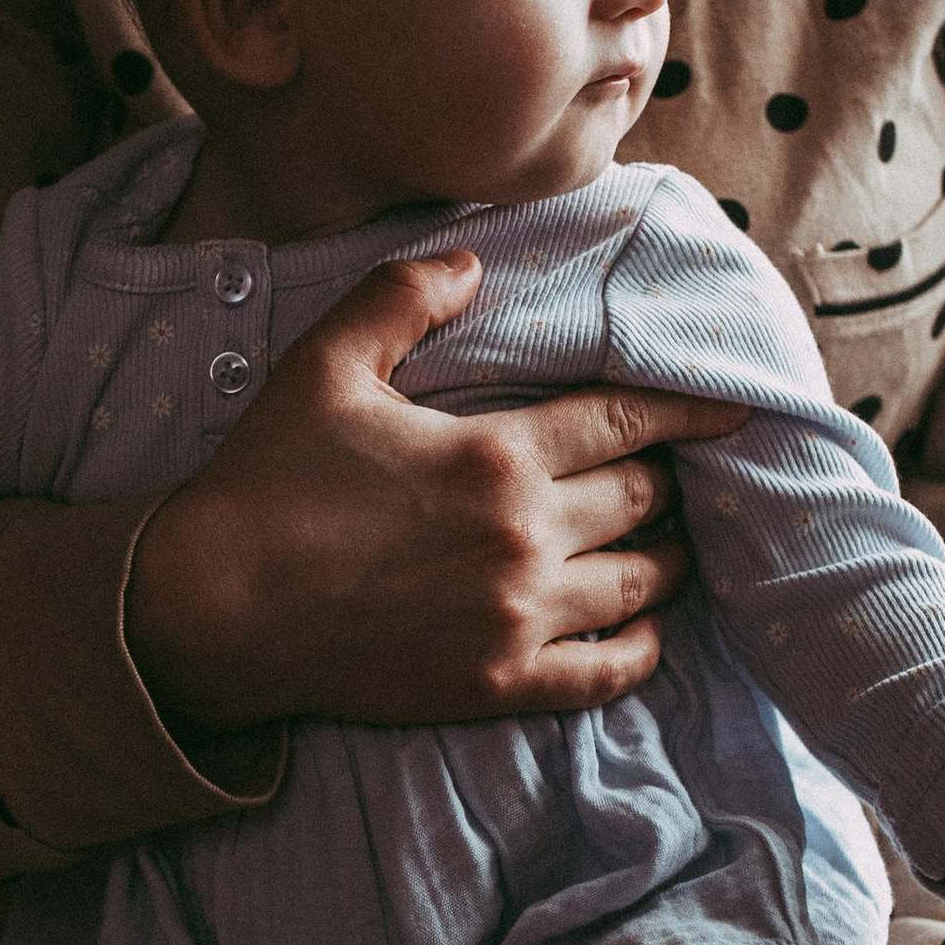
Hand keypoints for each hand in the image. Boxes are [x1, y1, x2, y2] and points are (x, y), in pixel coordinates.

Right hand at [124, 249, 749, 732]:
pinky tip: (647, 627)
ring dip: (671, 557)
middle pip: (646, 501)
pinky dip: (643, 647)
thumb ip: (402, 297)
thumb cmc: (265, 481)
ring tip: (678, 541)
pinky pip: (607, 671)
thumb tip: (472, 260)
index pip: (628, 420)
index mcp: (497, 455)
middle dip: (675, 480)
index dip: (688, 407)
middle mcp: (525, 539)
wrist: (209, 610)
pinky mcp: (498, 684)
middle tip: (686, 471)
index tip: (735, 404)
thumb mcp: (325, 365)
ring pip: (643, 582)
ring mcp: (517, 620)